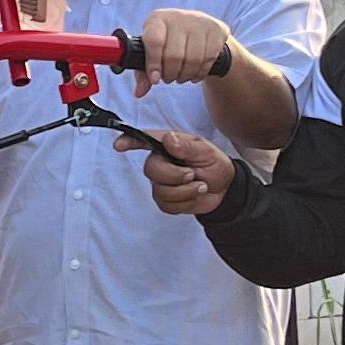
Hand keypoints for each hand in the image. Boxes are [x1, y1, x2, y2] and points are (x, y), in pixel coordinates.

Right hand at [119, 123, 235, 214]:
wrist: (224, 188)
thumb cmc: (214, 164)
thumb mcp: (207, 151)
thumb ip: (187, 146)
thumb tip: (168, 139)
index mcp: (167, 145)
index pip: (143, 140)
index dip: (129, 141)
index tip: (119, 145)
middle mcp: (160, 162)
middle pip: (151, 169)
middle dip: (175, 176)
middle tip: (193, 174)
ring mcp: (161, 182)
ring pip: (161, 191)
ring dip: (185, 191)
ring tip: (200, 185)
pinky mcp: (165, 199)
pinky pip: (168, 205)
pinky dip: (186, 202)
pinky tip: (194, 194)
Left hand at [134, 7, 237, 83]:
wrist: (199, 30)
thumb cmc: (168, 44)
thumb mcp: (152, 53)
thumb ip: (144, 73)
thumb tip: (139, 93)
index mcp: (157, 19)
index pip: (154, 42)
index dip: (153, 64)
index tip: (155, 79)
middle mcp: (178, 16)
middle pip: (174, 55)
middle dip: (170, 74)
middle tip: (168, 78)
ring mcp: (199, 21)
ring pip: (193, 59)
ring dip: (185, 75)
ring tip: (180, 77)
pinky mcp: (216, 30)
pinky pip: (209, 59)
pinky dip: (200, 73)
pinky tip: (194, 74)